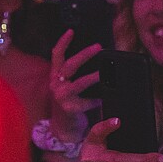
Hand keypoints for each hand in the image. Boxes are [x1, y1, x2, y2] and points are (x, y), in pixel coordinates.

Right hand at [46, 29, 100, 145]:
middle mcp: (56, 85)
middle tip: (98, 47)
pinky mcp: (70, 109)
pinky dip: (99, 100)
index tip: (71, 31)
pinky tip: (106, 98)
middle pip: (69, 66)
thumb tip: (102, 66)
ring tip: (106, 73)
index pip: (56, 56)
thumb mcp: (69, 89)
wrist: (64, 129)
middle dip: (84, 55)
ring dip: (94, 77)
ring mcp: (61, 97)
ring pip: (79, 83)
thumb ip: (77, 78)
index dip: (63, 43)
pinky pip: (88, 102)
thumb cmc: (70, 106)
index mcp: (56, 77)